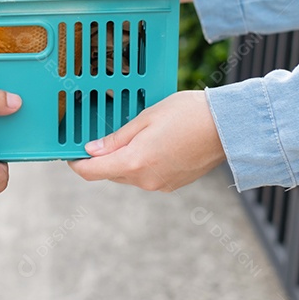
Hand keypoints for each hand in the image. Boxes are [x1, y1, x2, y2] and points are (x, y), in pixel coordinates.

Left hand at [69, 90, 225, 190]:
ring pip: (129, 175)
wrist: (228, 126)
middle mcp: (145, 180)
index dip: (76, 163)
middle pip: (110, 173)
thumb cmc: (187, 114)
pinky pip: (147, 176)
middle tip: (104, 135)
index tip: (70, 153)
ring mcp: (161, 185)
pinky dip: (143, 163)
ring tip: (134, 134)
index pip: (92, 172)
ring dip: (124, 159)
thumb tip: (91, 151)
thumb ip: (116, 138)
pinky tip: (153, 143)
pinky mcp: (174, 184)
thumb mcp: (145, 118)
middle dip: (103, 158)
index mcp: (134, 163)